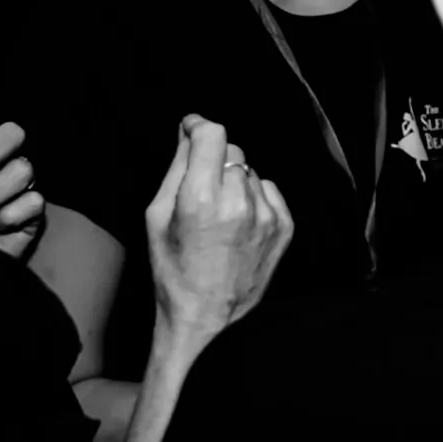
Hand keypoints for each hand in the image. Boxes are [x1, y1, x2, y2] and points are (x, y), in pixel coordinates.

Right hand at [143, 117, 292, 337]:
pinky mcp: (285, 226)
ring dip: (235, 182)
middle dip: (215, 160)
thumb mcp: (157, 217)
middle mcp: (239, 201)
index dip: (199, 126)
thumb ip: (176, 170)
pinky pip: (269, 191)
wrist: (205, 315)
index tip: (191, 128)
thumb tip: (188, 134)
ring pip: (250, 172)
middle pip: (233, 150)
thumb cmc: (172, 268)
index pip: (212, 135)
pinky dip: (254, 199)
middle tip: (200, 187)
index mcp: (202, 198)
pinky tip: (238, 225)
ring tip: (219, 215)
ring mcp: (267, 214)